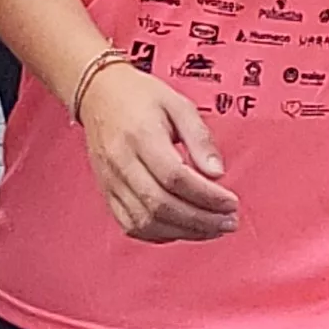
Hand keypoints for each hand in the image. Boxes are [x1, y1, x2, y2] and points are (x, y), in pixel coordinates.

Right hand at [77, 64, 238, 242]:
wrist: (98, 94)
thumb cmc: (138, 96)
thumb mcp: (177, 104)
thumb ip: (200, 137)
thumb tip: (217, 173)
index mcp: (140, 135)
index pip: (175, 177)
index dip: (207, 196)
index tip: (230, 202)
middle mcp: (122, 162)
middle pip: (161, 204)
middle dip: (200, 220)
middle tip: (229, 222)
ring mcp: (111, 181)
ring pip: (146, 221)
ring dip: (184, 232)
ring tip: (212, 229)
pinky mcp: (107, 193)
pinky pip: (131, 225)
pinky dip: (159, 234)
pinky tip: (182, 229)